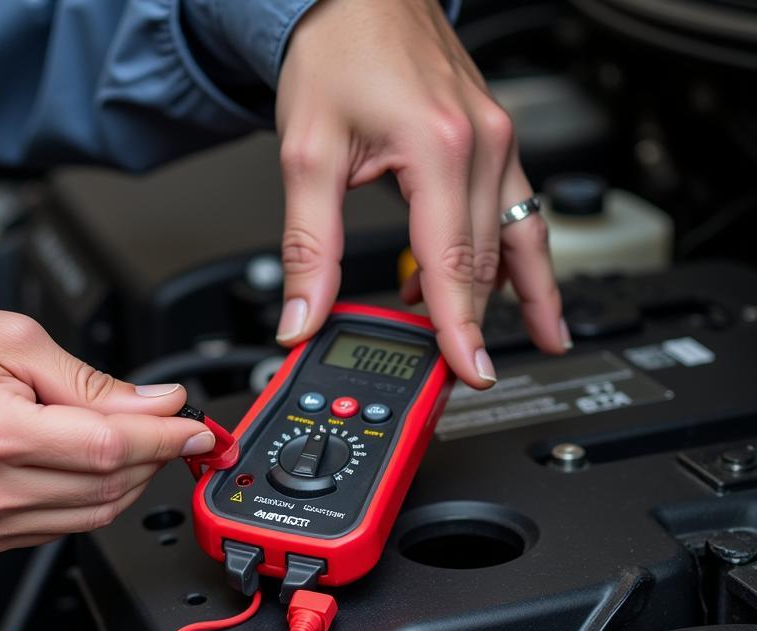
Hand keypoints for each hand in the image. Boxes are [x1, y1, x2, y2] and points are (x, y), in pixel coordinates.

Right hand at [0, 293, 212, 554]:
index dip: (166, 438)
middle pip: (110, 487)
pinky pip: (63, 524)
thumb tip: (155, 403)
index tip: (199, 427)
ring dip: (132, 479)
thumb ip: (91, 381)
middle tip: (176, 424)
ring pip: (94, 513)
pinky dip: (95, 496)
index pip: (109, 450)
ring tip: (140, 438)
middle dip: (156, 455)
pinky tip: (97, 462)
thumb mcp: (11, 337)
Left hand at [274, 0, 566, 387]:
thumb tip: (301, 317)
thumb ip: (308, 248)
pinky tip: (521, 288)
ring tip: (534, 342)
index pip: (454, 265)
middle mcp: (481, 144)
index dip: (461, 329)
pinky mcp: (493, 137)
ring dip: (521, 294)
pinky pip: (518, 208)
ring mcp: (496, 138)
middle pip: (486, 260)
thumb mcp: (307, 155)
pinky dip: (520, 256)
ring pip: (518, 236)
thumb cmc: (337, 50)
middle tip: (467, 374)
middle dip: (476, 322)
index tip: (471, 372)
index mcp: (438, 150)